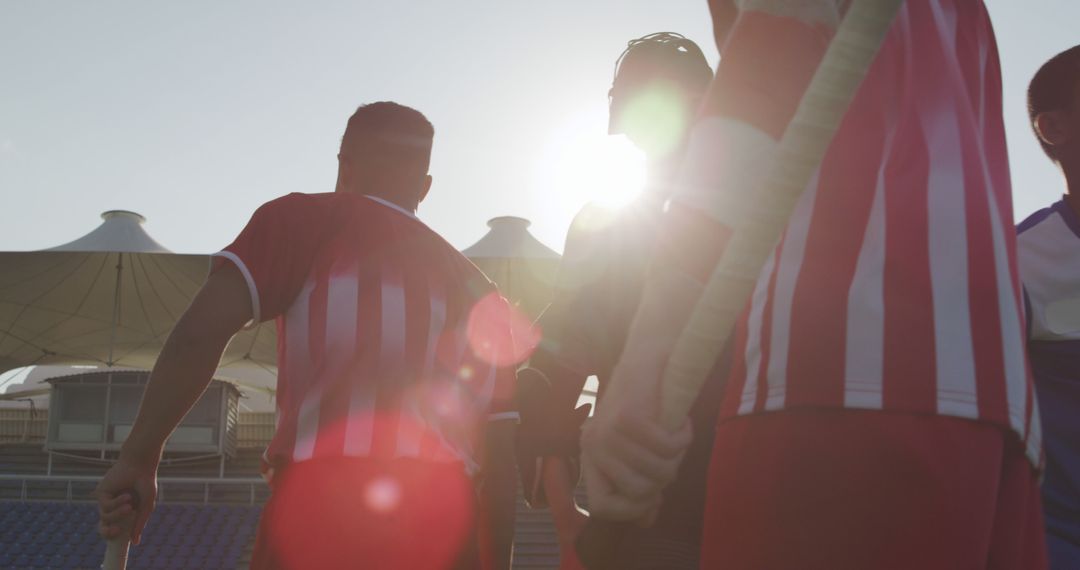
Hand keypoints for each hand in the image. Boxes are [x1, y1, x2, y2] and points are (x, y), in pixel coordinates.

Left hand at [95, 452, 158, 544]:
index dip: (114, 535)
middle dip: (107, 532)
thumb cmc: (145, 483)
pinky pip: (105, 507)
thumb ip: (139, 523)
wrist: (140, 466)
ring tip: (130, 506)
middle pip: (102, 527)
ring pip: (105, 517)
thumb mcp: (146, 506)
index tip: (122, 536)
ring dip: (118, 514)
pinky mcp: (101, 493)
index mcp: (123, 511)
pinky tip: (126, 496)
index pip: (114, 528)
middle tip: (116, 531)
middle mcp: (113, 507)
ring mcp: (106, 500)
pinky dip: (117, 504)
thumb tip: (134, 542)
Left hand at [581, 403, 691, 523]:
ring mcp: (608, 431)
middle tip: (672, 459)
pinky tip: (682, 425)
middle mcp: (594, 446)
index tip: (654, 498)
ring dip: (677, 457)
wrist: (649, 357)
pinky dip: (682, 438)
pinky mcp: (629, 416)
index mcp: (592, 457)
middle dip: (663, 481)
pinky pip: (666, 447)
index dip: (632, 510)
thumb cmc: (646, 407)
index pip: (602, 507)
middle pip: (637, 491)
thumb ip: (640, 484)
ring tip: (677, 438)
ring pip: (656, 471)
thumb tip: (646, 522)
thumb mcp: (638, 450)